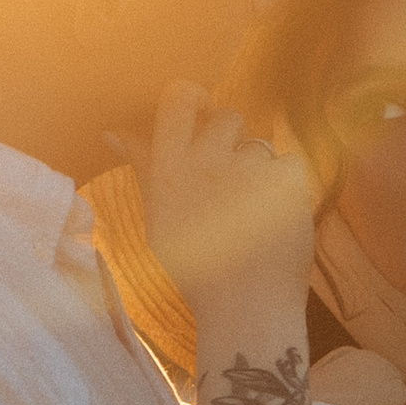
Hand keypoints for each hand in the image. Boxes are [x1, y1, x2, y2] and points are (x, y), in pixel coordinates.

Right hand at [130, 82, 319, 331]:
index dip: (192, 96)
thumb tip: (114, 132)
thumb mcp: (158, 218)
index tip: (199, 107)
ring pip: (259, 144)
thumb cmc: (195, 270)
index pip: (178, 100)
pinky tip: (279, 216)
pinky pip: (290, 163)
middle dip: (231, 139)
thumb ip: (143, 167)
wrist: (246, 308)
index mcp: (170, 168)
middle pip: (226, 116)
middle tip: (232, 179)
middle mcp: (207, 160)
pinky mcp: (289, 180)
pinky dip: (289, 185)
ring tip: (254, 211)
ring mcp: (250, 168)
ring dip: (259, 168)